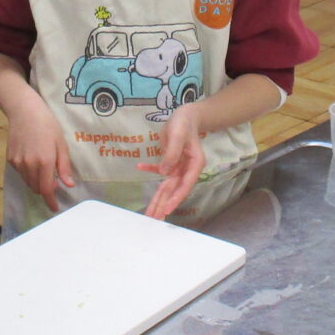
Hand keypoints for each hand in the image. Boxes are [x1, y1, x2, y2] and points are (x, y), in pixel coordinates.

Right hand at [7, 96, 74, 214]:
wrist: (24, 111)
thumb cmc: (47, 125)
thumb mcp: (61, 144)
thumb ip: (64, 167)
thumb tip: (69, 185)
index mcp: (44, 162)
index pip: (47, 189)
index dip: (50, 201)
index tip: (54, 208)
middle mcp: (29, 165)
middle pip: (37, 188)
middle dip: (45, 189)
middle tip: (54, 180)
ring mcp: (18, 163)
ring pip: (28, 182)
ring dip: (37, 182)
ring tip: (43, 168)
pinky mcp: (10, 159)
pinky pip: (21, 173)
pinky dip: (28, 173)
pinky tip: (33, 160)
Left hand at [138, 101, 204, 218]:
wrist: (185, 115)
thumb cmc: (184, 124)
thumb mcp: (177, 135)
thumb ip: (171, 154)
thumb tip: (163, 173)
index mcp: (195, 164)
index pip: (185, 185)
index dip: (176, 198)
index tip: (167, 210)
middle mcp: (187, 169)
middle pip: (174, 190)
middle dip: (164, 204)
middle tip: (154, 219)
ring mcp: (179, 167)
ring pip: (166, 186)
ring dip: (157, 198)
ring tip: (149, 213)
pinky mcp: (171, 162)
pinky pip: (159, 170)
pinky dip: (149, 169)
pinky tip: (140, 166)